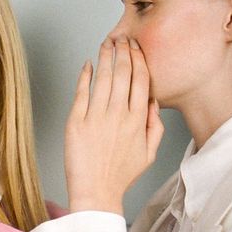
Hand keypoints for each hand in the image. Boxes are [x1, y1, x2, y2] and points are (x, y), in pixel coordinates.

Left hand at [64, 36, 163, 213]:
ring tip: (107, 43)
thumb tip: (154, 102)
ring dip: (106, 57)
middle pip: (123, 73)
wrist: (96, 193)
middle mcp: (119, 115)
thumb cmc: (121, 176)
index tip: (135, 48)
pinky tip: (88, 64)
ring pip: (104, 78)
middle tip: (121, 39)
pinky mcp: (76, 122)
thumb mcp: (149, 153)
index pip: (141, 80)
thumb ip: (155, 126)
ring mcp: (96, 117)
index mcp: (138, 120)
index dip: (138, 60)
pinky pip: (81, 92)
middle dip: (123, 52)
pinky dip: (85, 75)